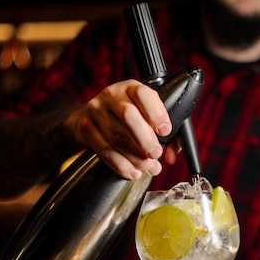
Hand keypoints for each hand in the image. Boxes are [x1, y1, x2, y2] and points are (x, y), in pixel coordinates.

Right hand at [65, 79, 180, 178]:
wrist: (93, 116)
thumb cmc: (128, 116)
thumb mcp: (147, 113)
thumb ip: (167, 132)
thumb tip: (172, 155)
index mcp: (130, 87)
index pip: (143, 95)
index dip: (156, 113)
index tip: (165, 131)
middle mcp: (111, 95)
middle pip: (128, 116)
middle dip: (145, 139)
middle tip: (156, 154)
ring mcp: (96, 111)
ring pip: (117, 137)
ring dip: (136, 157)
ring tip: (149, 167)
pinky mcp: (87, 128)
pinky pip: (105, 150)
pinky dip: (121, 164)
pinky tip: (133, 171)